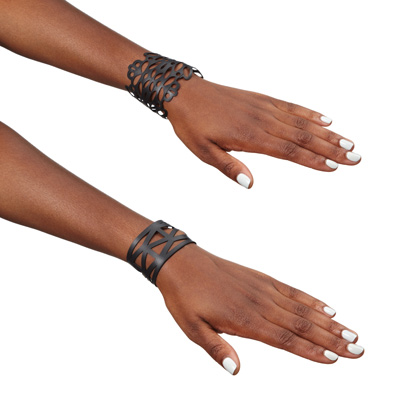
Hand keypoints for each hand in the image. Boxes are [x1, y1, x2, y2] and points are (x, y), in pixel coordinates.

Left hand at [157, 245, 363, 374]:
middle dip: (332, 339)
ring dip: (328, 322)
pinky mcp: (260, 278)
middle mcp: (259, 304)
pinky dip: (310, 299)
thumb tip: (237, 371)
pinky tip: (325, 306)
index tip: (336, 360)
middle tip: (359, 350)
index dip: (311, 351)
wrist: (181, 262)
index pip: (285, 339)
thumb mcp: (192, 327)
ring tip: (351, 332)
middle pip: (302, 325)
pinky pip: (290, 289)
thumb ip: (216, 348)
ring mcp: (262, 288)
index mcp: (244, 320)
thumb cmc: (185, 297)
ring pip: (301, 308)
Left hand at [166, 76, 360, 187]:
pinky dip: (309, 113)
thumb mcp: (204, 151)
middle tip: (356, 157)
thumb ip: (228, 166)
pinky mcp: (262, 100)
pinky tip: (325, 118)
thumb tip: (250, 184)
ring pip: (302, 122)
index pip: (288, 151)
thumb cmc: (192, 125)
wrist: (185, 93)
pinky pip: (291, 106)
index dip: (312, 160)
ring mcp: (264, 108)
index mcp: (249, 137)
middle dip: (331, 148)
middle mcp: (262, 121)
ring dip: (327, 133)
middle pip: (303, 137)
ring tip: (349, 141)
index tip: (335, 167)